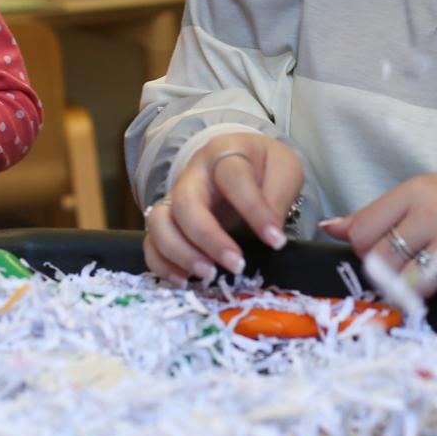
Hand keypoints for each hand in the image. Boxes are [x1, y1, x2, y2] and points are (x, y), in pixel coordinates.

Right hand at [142, 132, 303, 284]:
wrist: (244, 164)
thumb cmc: (264, 168)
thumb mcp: (285, 170)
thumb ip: (279, 196)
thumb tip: (271, 234)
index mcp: (224, 153)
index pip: (232, 177)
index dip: (254, 210)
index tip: (276, 241)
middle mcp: (192, 175)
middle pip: (185, 202)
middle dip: (208, 238)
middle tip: (236, 265)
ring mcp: (174, 199)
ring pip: (159, 223)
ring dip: (180, 253)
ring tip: (209, 275)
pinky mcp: (168, 223)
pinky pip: (151, 244)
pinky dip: (162, 265)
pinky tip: (185, 281)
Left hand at [317, 166, 436, 303]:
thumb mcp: (429, 191)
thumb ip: (381, 212)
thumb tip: (331, 228)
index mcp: (416, 191)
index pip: (362, 232)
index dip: (367, 250)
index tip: (386, 251)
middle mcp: (433, 212)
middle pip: (382, 263)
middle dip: (391, 274)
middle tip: (415, 266)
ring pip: (413, 285)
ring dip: (421, 288)